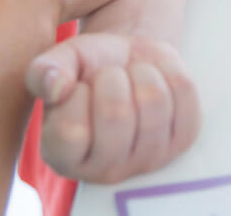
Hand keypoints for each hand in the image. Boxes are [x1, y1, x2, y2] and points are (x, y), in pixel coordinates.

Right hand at [25, 34, 201, 182]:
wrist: (127, 60)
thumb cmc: (88, 67)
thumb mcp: (61, 62)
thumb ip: (46, 71)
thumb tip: (55, 86)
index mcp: (63, 156)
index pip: (71, 131)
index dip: (78, 93)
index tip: (80, 84)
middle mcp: (106, 169)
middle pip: (117, 116)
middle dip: (112, 77)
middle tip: (109, 75)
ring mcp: (149, 158)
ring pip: (154, 101)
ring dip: (141, 71)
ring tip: (131, 74)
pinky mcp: (184, 139)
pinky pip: (184, 90)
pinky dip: (168, 67)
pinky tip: (155, 74)